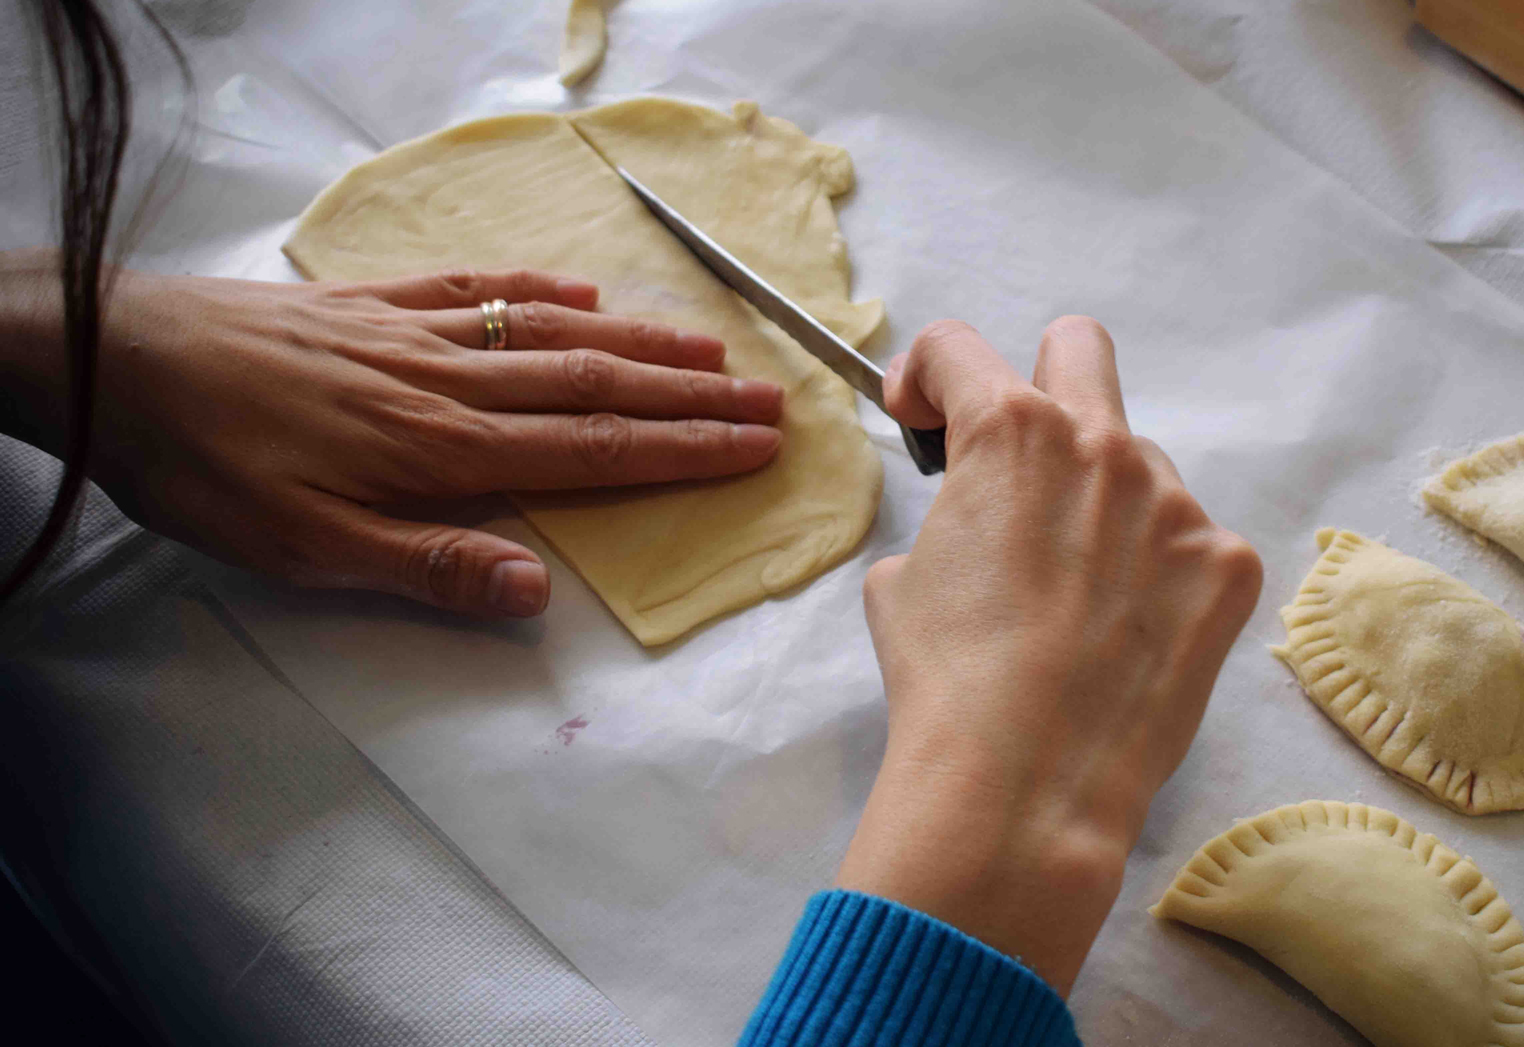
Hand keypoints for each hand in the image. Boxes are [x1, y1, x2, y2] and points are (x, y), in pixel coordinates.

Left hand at [3, 263, 784, 616]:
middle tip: (771, 399)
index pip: (591, 450)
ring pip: (550, 333)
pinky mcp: (370, 304)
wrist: (113, 358)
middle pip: (594, 385)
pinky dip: (539, 291)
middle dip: (690, 397)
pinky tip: (580, 295)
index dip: (682, 450)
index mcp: (442, 449)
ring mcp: (412, 333)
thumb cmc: (203, 468)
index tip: (756, 447)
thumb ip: (424, 565)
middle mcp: (448, 381)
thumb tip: (538, 593)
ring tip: (711, 349)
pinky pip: (476, 289)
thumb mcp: (301, 548)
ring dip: (640, 342)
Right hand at [835, 317, 1262, 992]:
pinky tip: (1126, 637)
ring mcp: (1176, 504)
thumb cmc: (947, 684)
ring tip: (1076, 602)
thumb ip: (944, 518)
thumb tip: (970, 525)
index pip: (958, 349)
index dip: (925, 376)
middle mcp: (1103, 446)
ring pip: (1139, 468)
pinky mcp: (1228, 565)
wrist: (1027, 786)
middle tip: (1022, 458)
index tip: (923, 418)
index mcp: (1009, 432)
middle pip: (1078, 349)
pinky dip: (1157, 577)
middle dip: (1038, 381)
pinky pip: (1188, 544)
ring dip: (1105, 508)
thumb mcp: (900, 583)